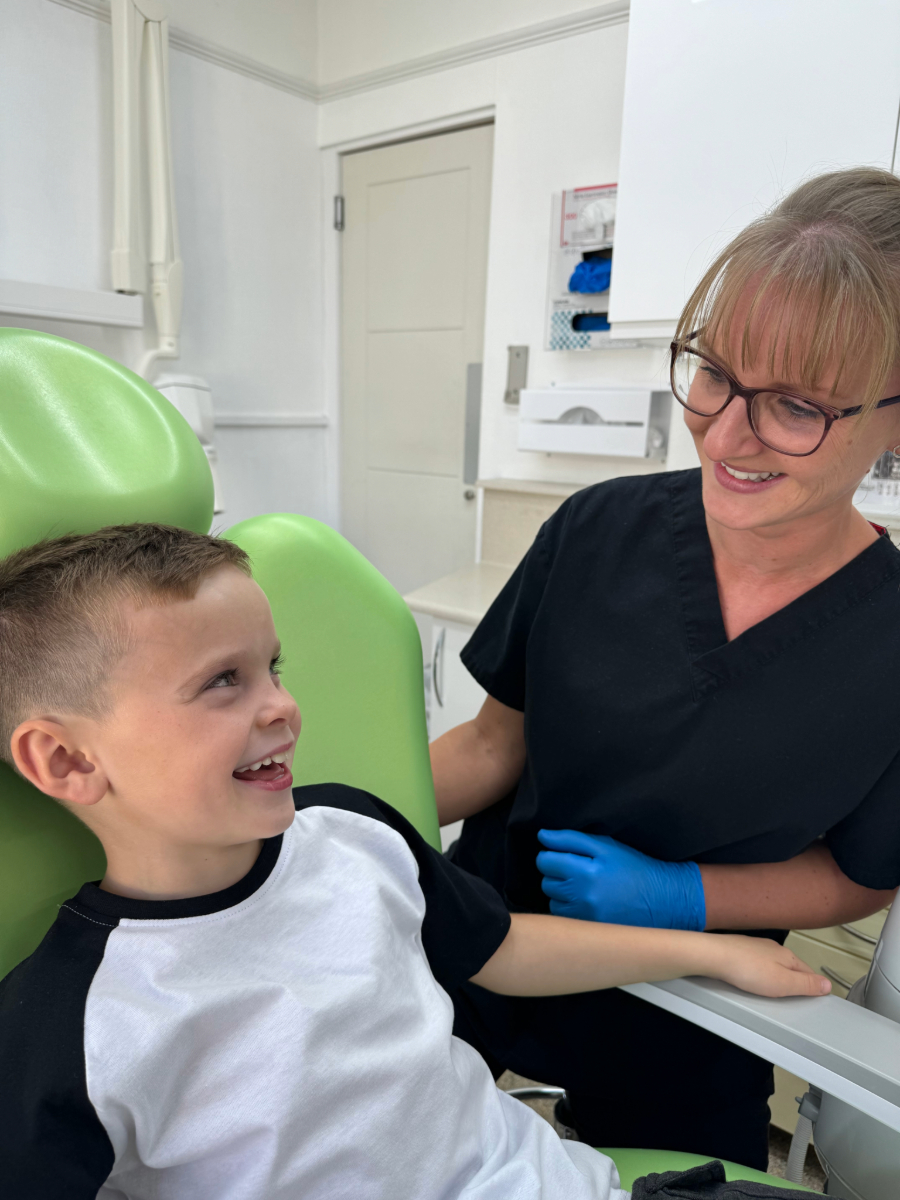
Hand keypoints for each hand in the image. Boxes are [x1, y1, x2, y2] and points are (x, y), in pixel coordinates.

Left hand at [536, 828, 705, 930]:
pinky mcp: (591, 930)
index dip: (551, 854)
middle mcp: (585, 897)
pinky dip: (570, 909)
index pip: (546, 860)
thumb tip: (542, 836)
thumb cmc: (636, 868)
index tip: (562, 855)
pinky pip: (564, 917)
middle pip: (547, 881)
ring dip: (561, 893)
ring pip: (552, 901)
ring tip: (584, 887)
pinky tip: (588, 902)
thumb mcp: (607, 846)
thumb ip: (571, 839)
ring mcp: (587, 917)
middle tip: (578, 870)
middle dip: (557, 874)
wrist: (665, 900)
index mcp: (588, 871)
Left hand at [706, 934, 831, 997]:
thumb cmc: (748, 969)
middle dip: (795, 980)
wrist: (715, 955)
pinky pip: (757, 963)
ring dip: (778, 976)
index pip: (808, 971)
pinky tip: (755, 979)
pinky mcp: (740, 950)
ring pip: (774, 964)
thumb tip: (828, 984)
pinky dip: (761, 972)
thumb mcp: (783, 982)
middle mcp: (773, 948)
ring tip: (778, 990)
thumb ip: (806, 985)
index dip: (814, 984)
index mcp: (787, 956)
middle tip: (797, 996)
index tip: (817, 995)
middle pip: (791, 966)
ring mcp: (755, 948)